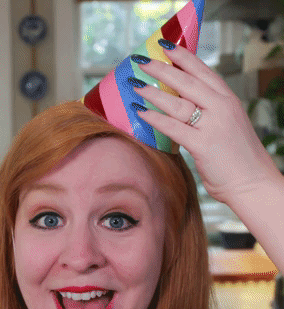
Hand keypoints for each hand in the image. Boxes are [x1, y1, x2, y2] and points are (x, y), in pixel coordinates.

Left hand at [133, 43, 280, 204]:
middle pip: (187, 82)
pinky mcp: (203, 145)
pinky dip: (154, 118)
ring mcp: (212, 125)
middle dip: (162, 69)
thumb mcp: (226, 124)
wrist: (252, 182)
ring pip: (177, 102)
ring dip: (153, 92)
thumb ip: (208, 111)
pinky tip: (140, 112)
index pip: (203, 71)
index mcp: (228, 100)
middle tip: (141, 62)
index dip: (182, 57)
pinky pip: (173, 127)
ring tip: (135, 85)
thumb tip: (181, 105)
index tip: (165, 47)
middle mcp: (221, 107)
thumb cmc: (237, 156)